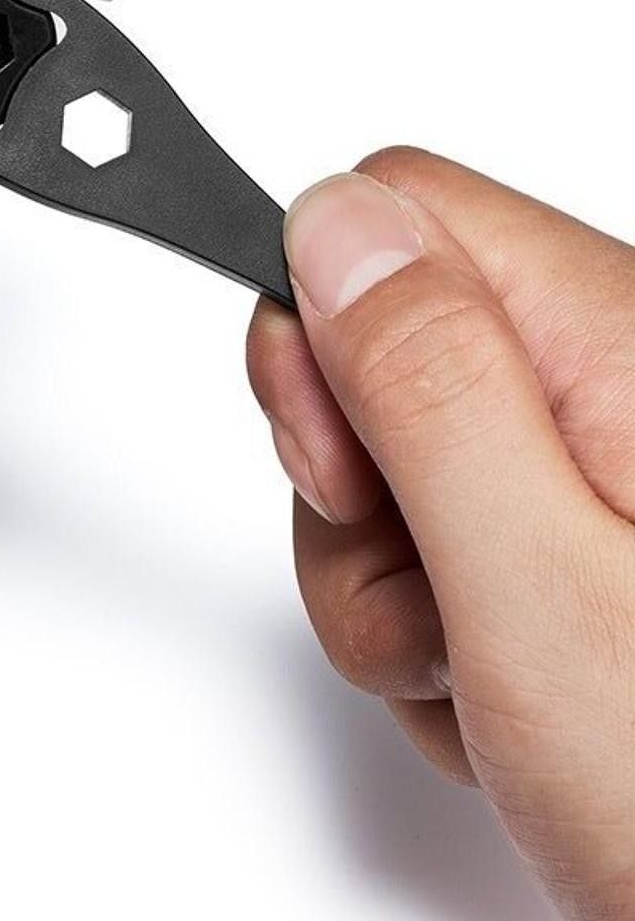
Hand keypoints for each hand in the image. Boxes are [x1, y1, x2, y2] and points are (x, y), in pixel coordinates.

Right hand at [248, 147, 634, 920]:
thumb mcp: (533, 583)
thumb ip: (425, 383)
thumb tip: (332, 225)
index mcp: (624, 345)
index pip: (397, 217)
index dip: (317, 330)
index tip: (340, 468)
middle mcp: (618, 387)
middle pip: (379, 354)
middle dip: (351, 496)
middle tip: (433, 599)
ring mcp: (600, 473)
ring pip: (391, 467)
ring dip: (390, 590)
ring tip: (480, 680)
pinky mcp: (580, 544)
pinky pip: (436, 546)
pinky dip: (432, 633)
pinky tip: (506, 702)